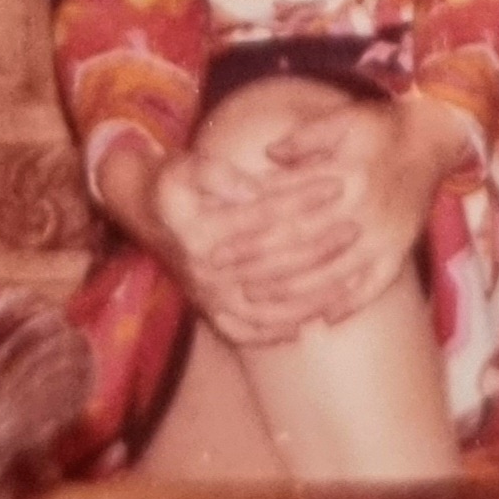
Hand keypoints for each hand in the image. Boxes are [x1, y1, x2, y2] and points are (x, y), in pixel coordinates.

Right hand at [93, 130, 357, 346]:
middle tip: (354, 227)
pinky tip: (308, 324)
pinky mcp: (210, 313)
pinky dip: (278, 331)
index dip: (302, 199)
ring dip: (310, 294)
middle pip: (274, 262)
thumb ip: (220, 175)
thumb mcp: (188, 166)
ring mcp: (208, 296)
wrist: (143, 212)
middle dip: (318, 245)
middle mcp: (205, 269)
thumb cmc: (174, 182)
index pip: (265, 215)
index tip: (335, 184)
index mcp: (201, 230)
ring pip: (267, 305)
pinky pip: (247, 332)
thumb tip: (255, 188)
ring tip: (348, 277)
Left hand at [227, 92, 474, 332]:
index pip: (287, 210)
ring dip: (295, 293)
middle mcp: (362, 210)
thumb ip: (305, 136)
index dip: (249, 231)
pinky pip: (375, 286)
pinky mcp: (401, 251)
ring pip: (333, 274)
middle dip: (260, 267)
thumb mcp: (344, 117)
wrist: (435, 137)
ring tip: (260, 305)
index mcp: (343, 175)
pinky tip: (325, 319)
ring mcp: (384, 236)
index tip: (218, 246)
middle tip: (225, 281)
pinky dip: (350, 304)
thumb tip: (268, 154)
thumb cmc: (382, 126)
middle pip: (302, 247)